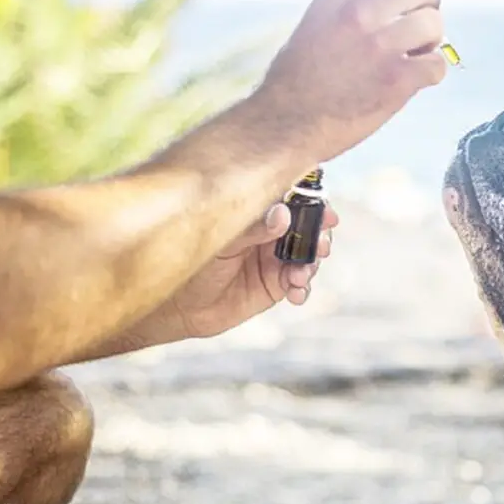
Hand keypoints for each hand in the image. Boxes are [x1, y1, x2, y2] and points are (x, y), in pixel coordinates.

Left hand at [156, 201, 339, 339]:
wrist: (176, 303)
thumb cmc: (190, 260)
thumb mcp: (221, 239)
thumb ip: (253, 228)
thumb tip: (284, 214)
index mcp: (257, 212)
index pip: (292, 200)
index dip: (314, 203)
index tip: (327, 213)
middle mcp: (270, 233)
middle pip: (308, 227)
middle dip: (320, 235)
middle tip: (321, 246)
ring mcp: (275, 259)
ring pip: (309, 256)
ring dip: (312, 264)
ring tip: (300, 275)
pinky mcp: (276, 286)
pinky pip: (300, 284)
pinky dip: (304, 287)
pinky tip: (296, 293)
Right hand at [253, 0, 447, 161]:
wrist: (285, 124)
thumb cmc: (298, 82)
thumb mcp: (317, 24)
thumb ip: (352, 9)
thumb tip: (392, 6)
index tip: (413, 0)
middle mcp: (359, 15)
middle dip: (429, 6)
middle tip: (421, 28)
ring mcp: (379, 47)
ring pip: (433, 24)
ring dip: (430, 42)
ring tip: (414, 57)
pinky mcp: (396, 80)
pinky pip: (436, 65)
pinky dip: (431, 74)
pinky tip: (413, 80)